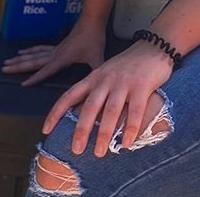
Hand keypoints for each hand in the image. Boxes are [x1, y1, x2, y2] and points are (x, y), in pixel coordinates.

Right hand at [1, 20, 105, 86]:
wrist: (92, 21)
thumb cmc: (93, 39)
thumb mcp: (97, 57)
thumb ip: (96, 71)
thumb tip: (98, 85)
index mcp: (62, 58)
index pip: (46, 70)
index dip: (35, 78)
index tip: (22, 84)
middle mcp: (55, 54)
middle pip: (33, 61)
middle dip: (18, 66)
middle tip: (3, 69)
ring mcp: (55, 49)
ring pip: (34, 54)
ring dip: (20, 59)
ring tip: (7, 62)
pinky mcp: (57, 45)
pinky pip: (40, 49)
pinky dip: (30, 50)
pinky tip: (23, 51)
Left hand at [41, 40, 173, 156]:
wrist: (153, 47)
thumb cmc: (129, 64)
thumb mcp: (107, 72)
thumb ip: (97, 90)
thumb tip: (85, 117)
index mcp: (94, 77)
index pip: (70, 94)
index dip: (57, 112)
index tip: (46, 130)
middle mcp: (106, 80)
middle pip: (90, 106)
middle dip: (81, 130)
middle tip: (76, 150)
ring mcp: (124, 83)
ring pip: (110, 111)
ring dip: (104, 133)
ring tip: (100, 152)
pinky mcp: (142, 86)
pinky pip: (134, 111)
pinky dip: (130, 128)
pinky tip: (126, 143)